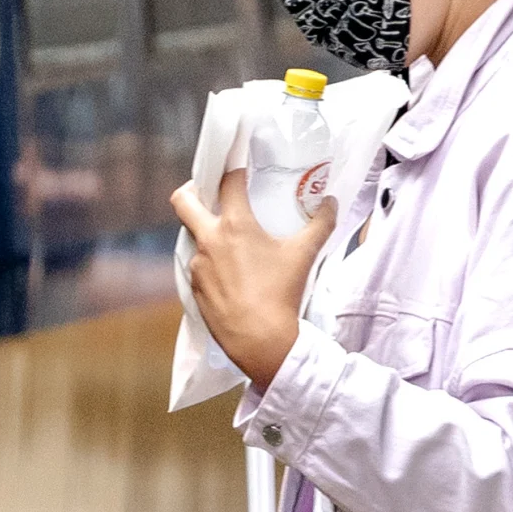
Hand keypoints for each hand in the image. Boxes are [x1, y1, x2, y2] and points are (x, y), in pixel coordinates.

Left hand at [170, 165, 335, 397]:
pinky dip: (208, 261)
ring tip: (226, 239)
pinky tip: (227, 272)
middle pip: (182, 200)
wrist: (261, 340)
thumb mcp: (304, 255)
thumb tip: (330, 203)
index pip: (226, 182)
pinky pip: (196, 265)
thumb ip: (320, 224)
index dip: (234, 171)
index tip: (242, 171)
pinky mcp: (194, 288)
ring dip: (203, 230)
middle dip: (192, 190)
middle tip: (210, 193)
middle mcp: (208, 241)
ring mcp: (197, 266)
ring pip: (190, 236)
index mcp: (234, 225)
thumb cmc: (281, 294)